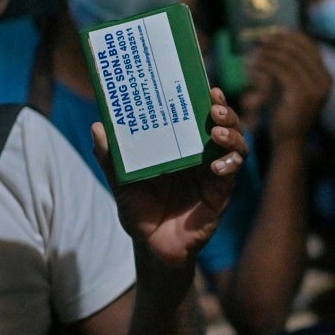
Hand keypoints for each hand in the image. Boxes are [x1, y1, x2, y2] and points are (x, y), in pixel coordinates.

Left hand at [92, 89, 248, 267]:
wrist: (151, 248)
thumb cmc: (139, 212)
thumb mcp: (122, 182)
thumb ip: (111, 158)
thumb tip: (98, 127)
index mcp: (183, 148)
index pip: (200, 117)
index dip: (207, 100)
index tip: (207, 86)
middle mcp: (202, 158)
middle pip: (225, 127)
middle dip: (225, 113)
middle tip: (213, 106)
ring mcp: (214, 177)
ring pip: (236, 148)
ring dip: (231, 136)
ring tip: (217, 131)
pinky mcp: (220, 197)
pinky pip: (231, 177)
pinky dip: (229, 166)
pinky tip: (218, 166)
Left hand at [249, 31, 331, 145]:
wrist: (289, 140)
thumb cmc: (286, 112)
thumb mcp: (290, 84)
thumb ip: (289, 65)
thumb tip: (276, 37)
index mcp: (326, 76)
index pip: (310, 46)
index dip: (291, 36)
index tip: (273, 33)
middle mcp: (325, 80)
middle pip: (299, 49)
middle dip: (278, 42)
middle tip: (260, 40)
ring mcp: (315, 88)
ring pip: (288, 58)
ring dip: (269, 53)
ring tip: (254, 54)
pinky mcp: (301, 94)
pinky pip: (280, 71)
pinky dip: (265, 65)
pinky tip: (253, 66)